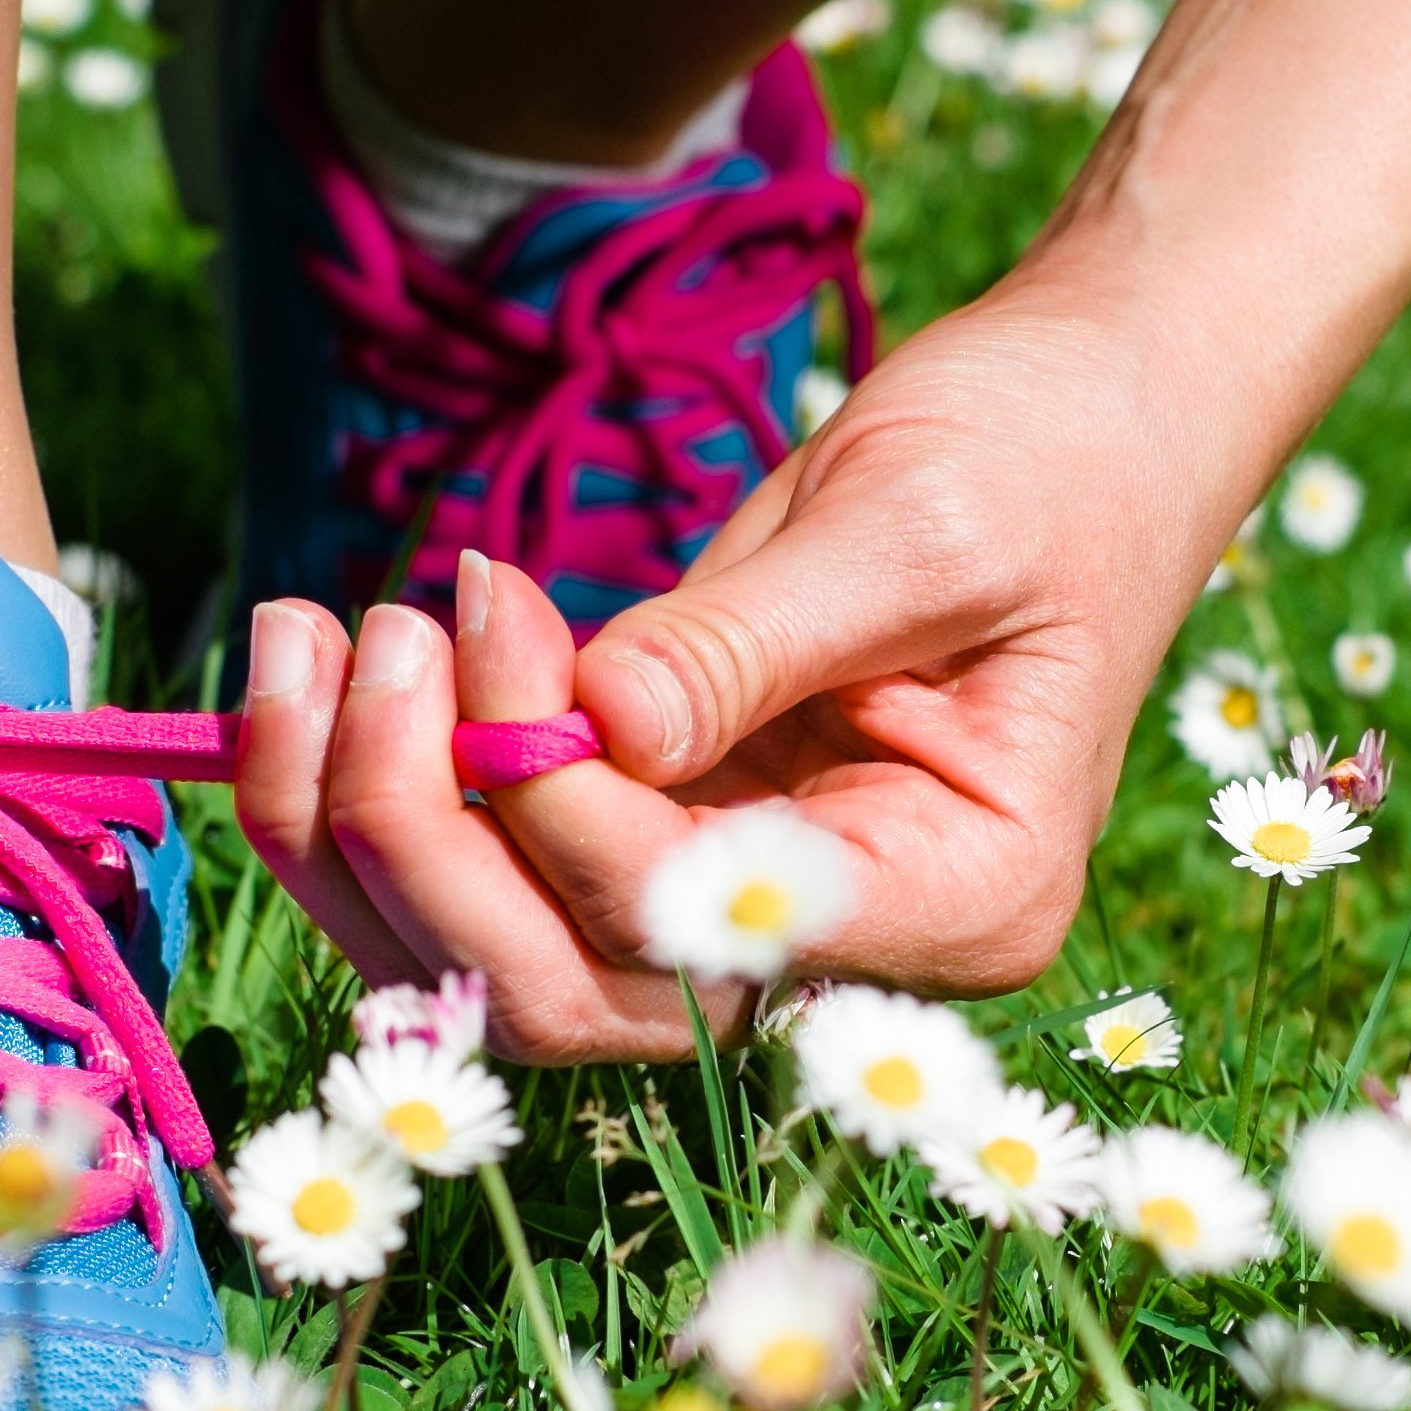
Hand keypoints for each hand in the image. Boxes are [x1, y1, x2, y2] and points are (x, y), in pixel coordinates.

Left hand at [227, 289, 1247, 1059]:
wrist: (1095, 415)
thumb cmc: (1047, 456)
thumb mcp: (913, 523)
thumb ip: (750, 639)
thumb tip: (585, 723)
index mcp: (959, 899)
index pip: (702, 931)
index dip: (559, 809)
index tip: (494, 611)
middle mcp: (846, 954)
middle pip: (575, 995)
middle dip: (428, 839)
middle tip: (382, 634)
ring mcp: (749, 915)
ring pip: (500, 967)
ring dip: (364, 828)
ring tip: (315, 638)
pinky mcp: (670, 847)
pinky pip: (496, 886)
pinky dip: (383, 796)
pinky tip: (326, 669)